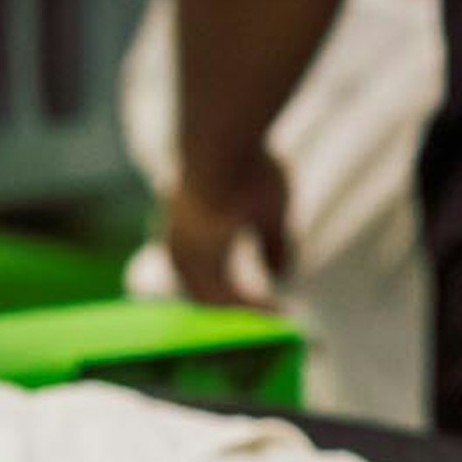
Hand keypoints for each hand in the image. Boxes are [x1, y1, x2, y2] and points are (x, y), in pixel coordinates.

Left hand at [165, 148, 291, 307]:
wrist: (221, 143)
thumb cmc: (244, 164)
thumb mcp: (269, 207)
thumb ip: (273, 243)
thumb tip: (282, 276)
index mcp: (189, 229)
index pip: (208, 272)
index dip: (236, 291)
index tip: (269, 302)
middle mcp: (179, 246)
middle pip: (207, 292)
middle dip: (241, 307)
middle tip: (274, 315)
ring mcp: (183, 255)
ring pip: (214, 299)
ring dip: (248, 312)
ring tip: (281, 318)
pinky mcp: (193, 261)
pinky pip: (221, 301)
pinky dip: (249, 310)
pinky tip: (277, 312)